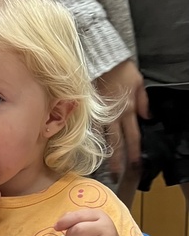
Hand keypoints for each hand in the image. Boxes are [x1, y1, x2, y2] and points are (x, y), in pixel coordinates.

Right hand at [96, 60, 148, 183]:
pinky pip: (90, 128)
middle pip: (115, 142)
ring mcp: (98, 115)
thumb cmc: (121, 69)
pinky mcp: (88, 111)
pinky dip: (91, 139)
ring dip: (103, 152)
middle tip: (116, 175)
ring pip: (102, 137)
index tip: (135, 165)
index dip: (134, 151)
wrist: (100, 59)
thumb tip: (147, 116)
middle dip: (116, 159)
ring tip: (102, 166)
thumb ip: (143, 101)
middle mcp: (113, 116)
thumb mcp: (138, 82)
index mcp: (127, 110)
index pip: (132, 136)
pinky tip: (89, 149)